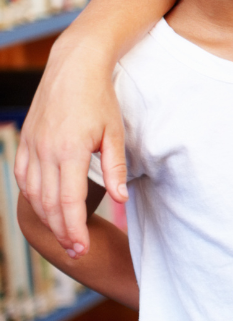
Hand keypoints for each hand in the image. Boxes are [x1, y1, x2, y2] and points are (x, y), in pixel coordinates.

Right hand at [15, 44, 125, 257]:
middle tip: (75, 252)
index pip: (68, 201)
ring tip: (64, 235)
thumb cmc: (100, 99)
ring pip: (33, 193)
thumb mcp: (115, 132)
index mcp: (69, 151)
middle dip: (61, 231)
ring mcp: (32, 146)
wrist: (73, 68)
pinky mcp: (27, 141)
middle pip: (48, 204)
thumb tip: (120, 199)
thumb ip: (116, 167)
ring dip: (47, 218)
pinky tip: (44, 208)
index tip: (82, 248)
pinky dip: (32, 197)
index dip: (74, 229)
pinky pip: (24, 177)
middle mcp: (45, 151)